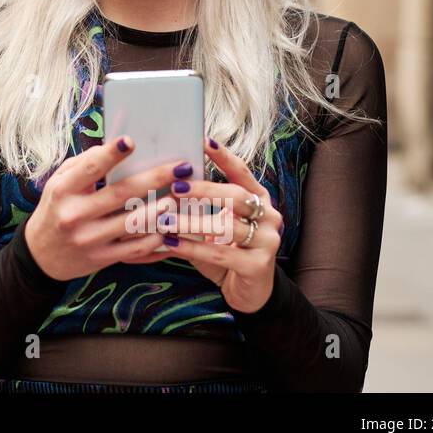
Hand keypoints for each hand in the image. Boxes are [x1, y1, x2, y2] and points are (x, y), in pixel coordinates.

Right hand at [24, 136, 187, 282]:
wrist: (41, 255)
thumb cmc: (55, 209)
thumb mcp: (58, 183)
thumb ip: (83, 165)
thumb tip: (113, 148)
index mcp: (63, 191)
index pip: (90, 169)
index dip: (111, 154)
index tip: (131, 141)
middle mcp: (75, 215)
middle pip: (121, 194)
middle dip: (154, 178)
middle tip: (180, 167)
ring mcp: (89, 239)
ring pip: (132, 223)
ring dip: (160, 209)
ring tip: (179, 196)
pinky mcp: (102, 258)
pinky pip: (135, 249)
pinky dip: (156, 238)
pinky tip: (170, 227)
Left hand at [155, 137, 282, 313]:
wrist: (248, 291)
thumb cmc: (225, 249)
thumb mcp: (214, 224)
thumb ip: (199, 205)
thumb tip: (163, 181)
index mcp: (259, 199)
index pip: (242, 172)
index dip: (224, 157)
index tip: (204, 140)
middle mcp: (269, 216)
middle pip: (236, 195)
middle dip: (204, 189)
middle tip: (176, 186)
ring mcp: (267, 241)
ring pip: (227, 226)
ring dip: (191, 221)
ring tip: (165, 218)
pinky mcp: (258, 266)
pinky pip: (221, 254)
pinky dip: (192, 248)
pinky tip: (170, 243)